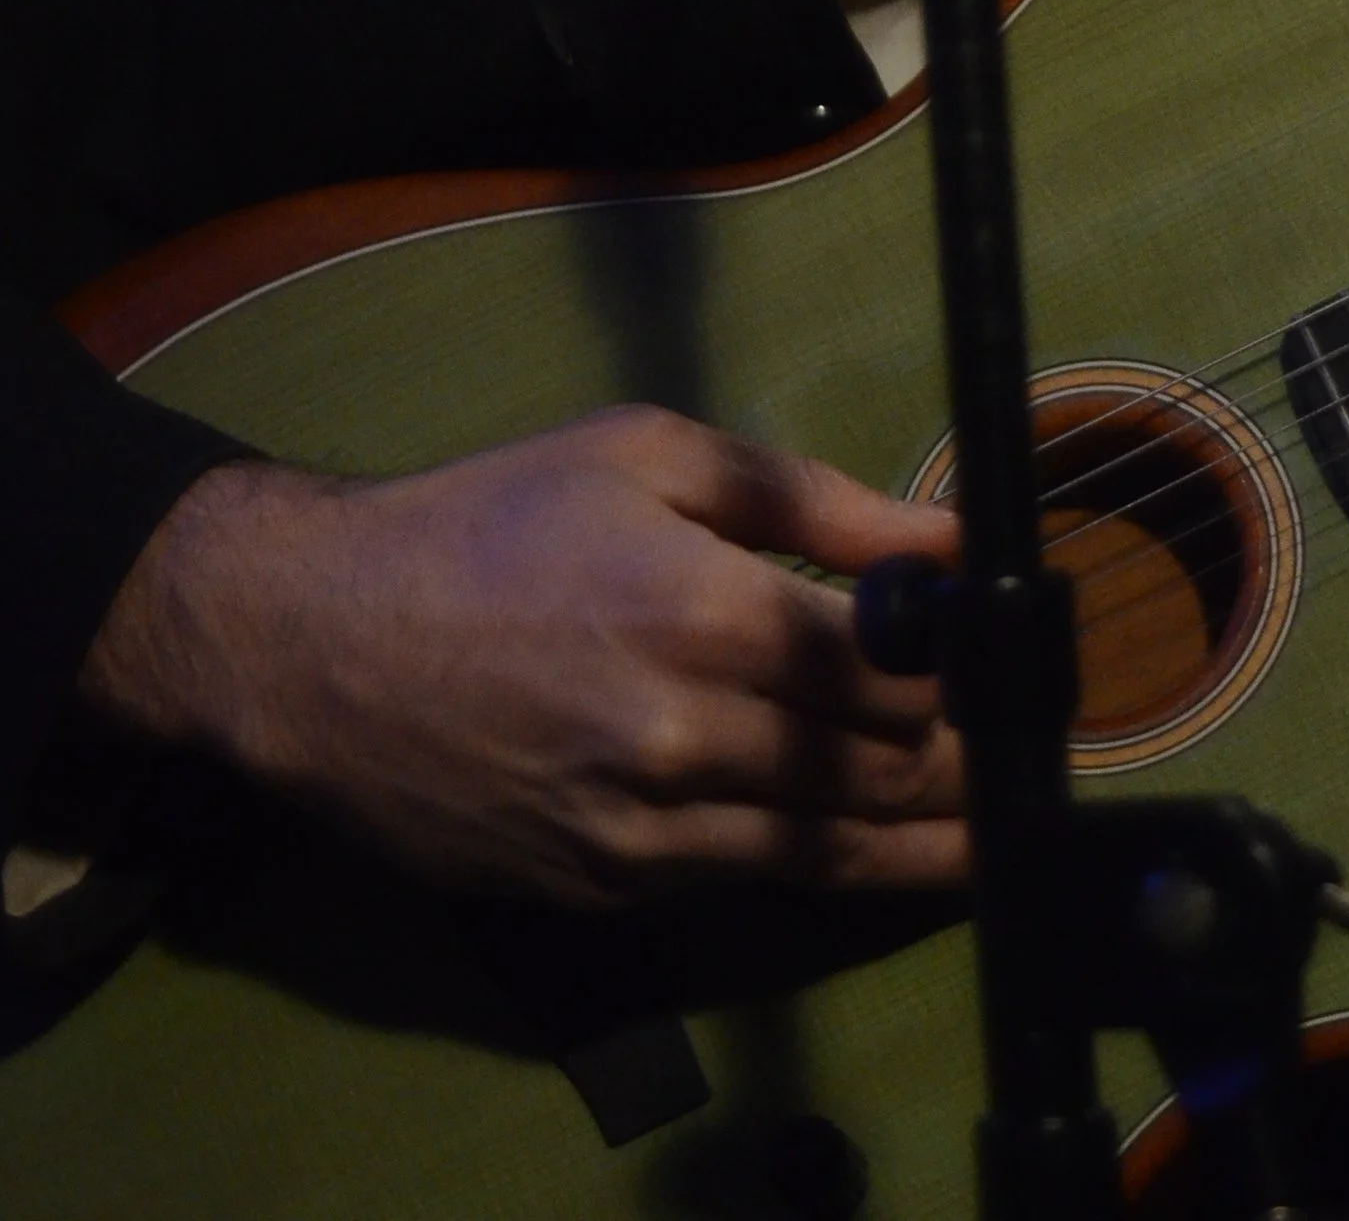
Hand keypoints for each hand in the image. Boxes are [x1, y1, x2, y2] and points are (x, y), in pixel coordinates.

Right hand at [78, 407, 964, 908]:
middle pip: (878, 774)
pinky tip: (882, 859)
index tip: (1021, 667)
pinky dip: (829, 876)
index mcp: (706, 611)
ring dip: (928, 845)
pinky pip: (747, 889)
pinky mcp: (603, 891)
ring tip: (995, 826)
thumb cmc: (489, 522)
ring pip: (827, 853)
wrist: (318, 644)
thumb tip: (950, 530)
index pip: (896, 675)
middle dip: (969, 766)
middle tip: (1029, 752)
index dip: (973, 676)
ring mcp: (641, 831)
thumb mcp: (648, 456)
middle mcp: (685, 736)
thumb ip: (814, 499)